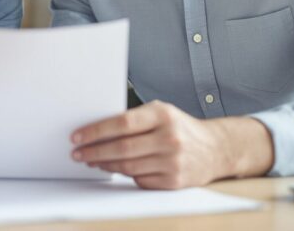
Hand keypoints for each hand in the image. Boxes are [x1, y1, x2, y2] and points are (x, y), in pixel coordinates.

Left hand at [70, 100, 228, 188]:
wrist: (216, 149)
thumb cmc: (180, 128)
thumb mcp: (161, 112)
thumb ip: (134, 118)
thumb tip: (97, 130)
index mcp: (163, 115)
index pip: (122, 123)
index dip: (95, 131)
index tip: (77, 136)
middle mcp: (169, 138)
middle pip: (122, 148)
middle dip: (94, 151)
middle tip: (77, 153)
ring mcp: (173, 161)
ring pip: (128, 166)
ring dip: (105, 164)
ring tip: (92, 160)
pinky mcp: (174, 181)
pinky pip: (139, 179)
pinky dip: (125, 174)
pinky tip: (115, 169)